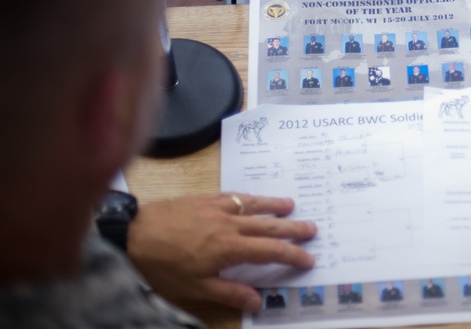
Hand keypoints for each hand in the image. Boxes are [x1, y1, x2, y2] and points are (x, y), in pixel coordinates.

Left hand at [127, 193, 316, 311]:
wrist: (133, 234)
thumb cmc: (162, 266)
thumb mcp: (194, 289)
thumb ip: (228, 292)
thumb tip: (257, 300)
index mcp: (229, 248)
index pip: (270, 251)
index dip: (292, 255)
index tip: (308, 259)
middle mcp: (229, 225)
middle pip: (268, 225)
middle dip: (292, 228)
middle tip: (313, 229)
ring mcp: (217, 209)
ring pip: (253, 206)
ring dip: (274, 206)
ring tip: (292, 205)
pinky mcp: (204, 199)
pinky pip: (233, 196)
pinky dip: (248, 197)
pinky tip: (252, 198)